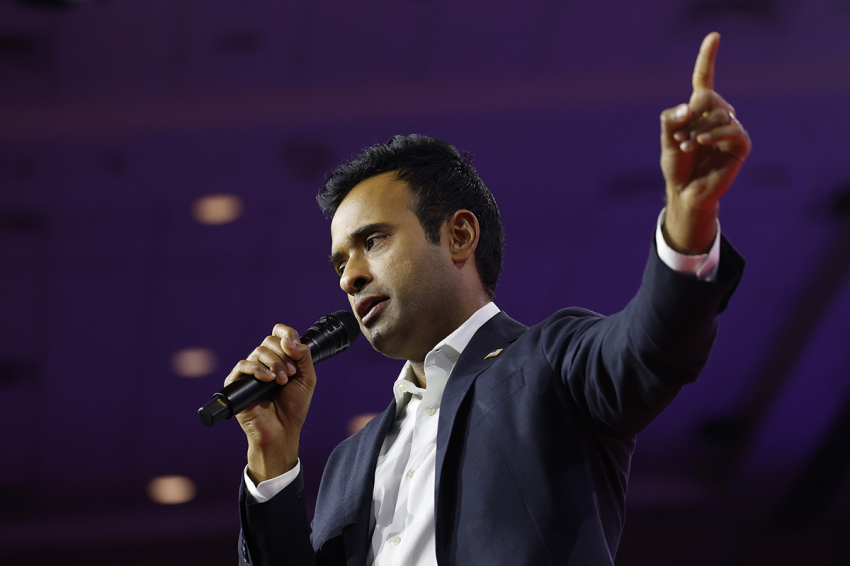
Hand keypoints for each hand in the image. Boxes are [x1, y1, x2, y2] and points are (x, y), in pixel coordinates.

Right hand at [224, 324, 316, 482]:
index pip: (278, 334)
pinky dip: (258, 369)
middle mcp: (263, 362)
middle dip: (283, 356)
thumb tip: (288, 339)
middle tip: (291, 374)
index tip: (294, 343)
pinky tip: (268, 380)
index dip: (286, 333)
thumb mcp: (307, 377)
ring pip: (258, 352)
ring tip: (282, 381)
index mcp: (279, 358)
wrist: (282, 430)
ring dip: (274, 364)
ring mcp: (250, 372)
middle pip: (269, 341)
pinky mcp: (237, 383)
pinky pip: (243, 365)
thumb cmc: (293, 407)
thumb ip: (303, 355)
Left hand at [660, 32, 751, 253]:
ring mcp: (731, 130)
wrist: (685, 192)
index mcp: (699, 110)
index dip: (708, 58)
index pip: (705, 79)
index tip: (714, 36)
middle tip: (680, 139)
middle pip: (708, 98)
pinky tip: (701, 141)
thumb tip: (689, 106)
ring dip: (699, 129)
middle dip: (691, 116)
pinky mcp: (740, 145)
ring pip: (720, 114)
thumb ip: (672, 120)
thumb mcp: (667, 140)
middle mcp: (718, 116)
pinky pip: (733, 130)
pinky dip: (715, 133)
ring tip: (687, 146)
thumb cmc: (676, 165)